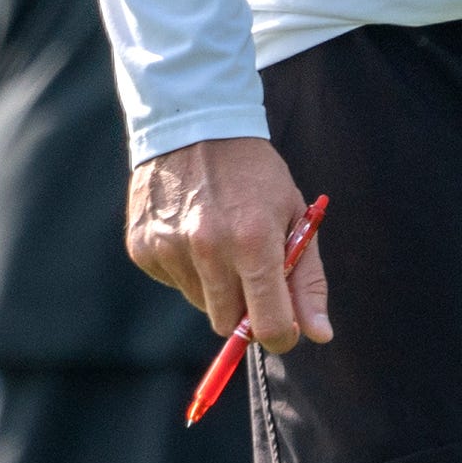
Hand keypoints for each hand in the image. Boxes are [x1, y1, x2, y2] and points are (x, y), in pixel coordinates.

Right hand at [127, 136, 331, 351]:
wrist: (196, 126)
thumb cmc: (256, 175)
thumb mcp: (294, 217)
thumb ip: (307, 281)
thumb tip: (319, 336)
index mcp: (254, 241)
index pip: (266, 324)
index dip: (279, 334)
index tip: (285, 328)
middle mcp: (208, 249)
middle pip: (228, 323)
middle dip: (246, 310)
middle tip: (253, 274)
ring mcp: (170, 248)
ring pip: (201, 304)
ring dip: (217, 287)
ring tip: (222, 241)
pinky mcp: (142, 248)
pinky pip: (174, 282)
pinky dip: (188, 270)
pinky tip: (193, 232)